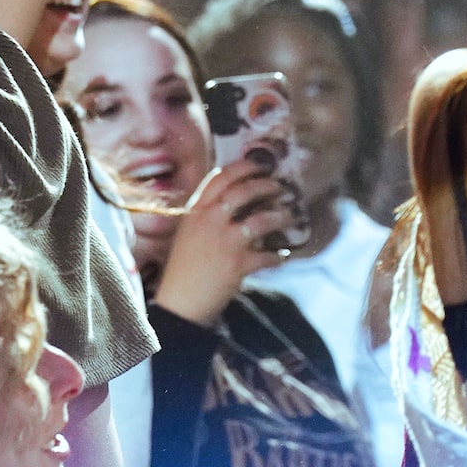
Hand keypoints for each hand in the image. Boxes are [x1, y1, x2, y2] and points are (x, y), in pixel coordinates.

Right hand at [150, 161, 289, 327]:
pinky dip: (278, 255)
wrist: (179, 303)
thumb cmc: (183, 268)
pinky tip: (283, 255)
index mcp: (196, 211)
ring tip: (288, 216)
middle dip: (266, 185)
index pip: (220, 177)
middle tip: (278, 187)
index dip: (243, 166)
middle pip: (244, 191)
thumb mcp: (189, 232)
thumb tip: (236, 198)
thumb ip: (207, 214)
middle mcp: (210, 221)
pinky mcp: (238, 264)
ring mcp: (225, 241)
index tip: (260, 164)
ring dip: (280, 216)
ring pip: (262, 219)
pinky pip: (268, 255)